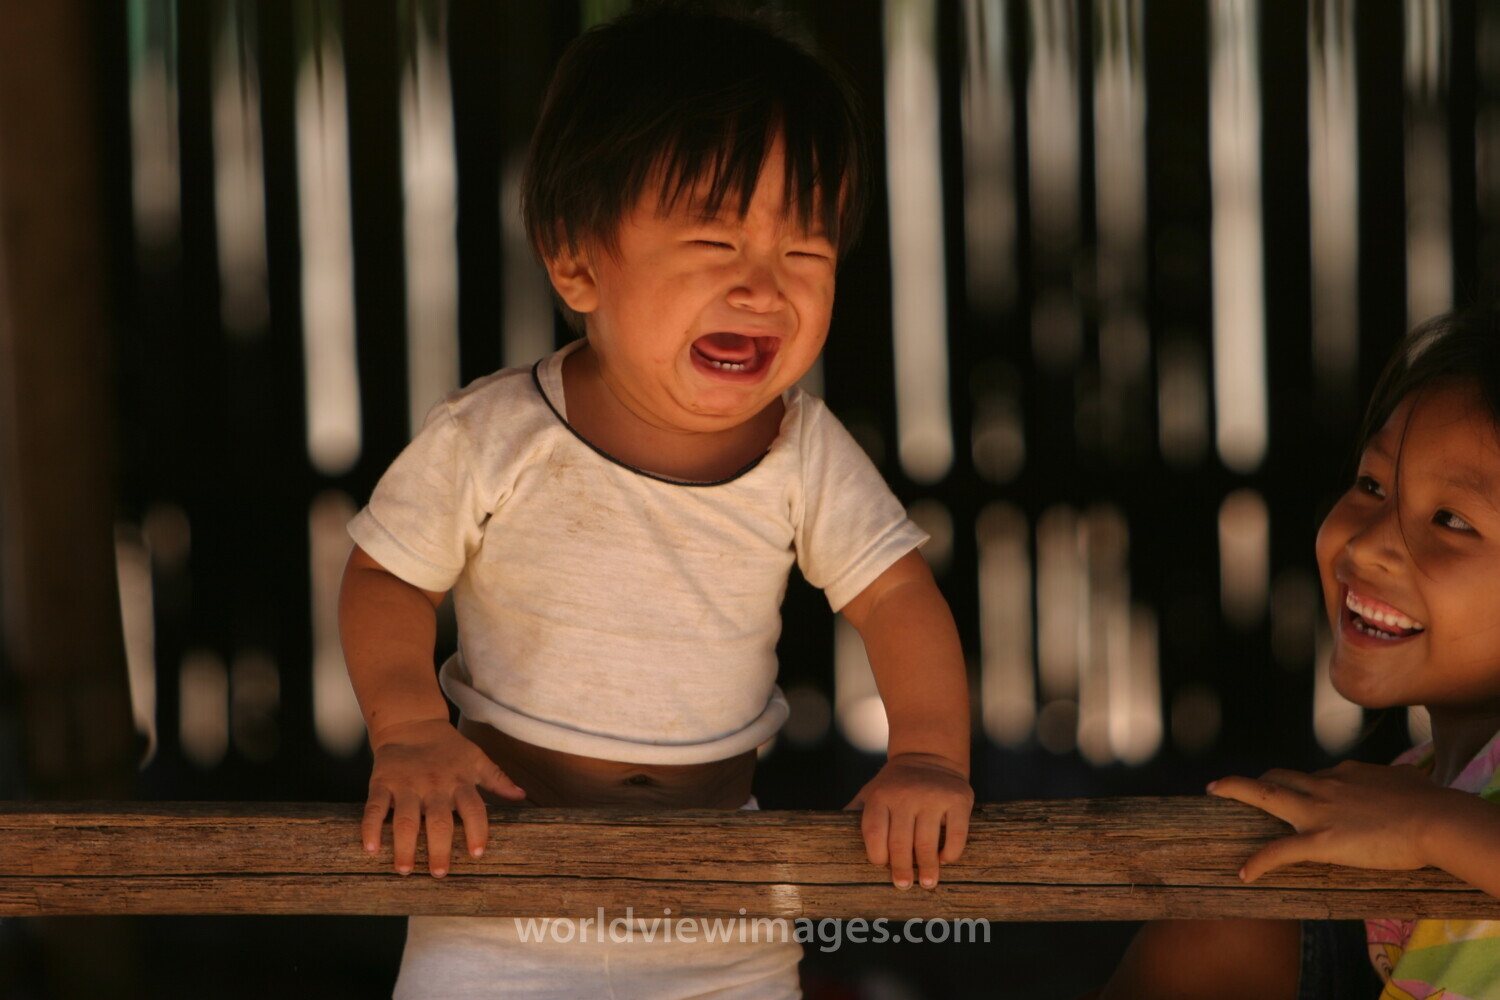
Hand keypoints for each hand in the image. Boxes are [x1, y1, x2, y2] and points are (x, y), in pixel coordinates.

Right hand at [363, 718, 525, 876]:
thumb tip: (522, 796)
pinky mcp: (382, 783)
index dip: (477, 831)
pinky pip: (375, 808)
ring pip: (406, 819)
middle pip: (439, 821)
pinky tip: (371, 848)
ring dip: (405, 846)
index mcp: (460, 782)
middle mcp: (435, 786)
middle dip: (439, 849)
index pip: (474, 809)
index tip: (477, 854)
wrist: (411, 723)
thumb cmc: (448, 747)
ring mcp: (407, 786)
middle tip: (439, 874)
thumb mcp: (476, 759)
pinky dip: (370, 828)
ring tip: (405, 870)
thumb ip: (497, 779)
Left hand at [845, 752, 972, 888]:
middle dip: (902, 869)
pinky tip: (945, 860)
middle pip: (900, 843)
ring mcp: (933, 797)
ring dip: (927, 868)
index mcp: (881, 795)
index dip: (877, 855)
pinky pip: (956, 835)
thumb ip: (855, 812)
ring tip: (927, 883)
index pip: (874, 832)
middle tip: (904, 886)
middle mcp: (906, 795)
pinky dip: (950, 853)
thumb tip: (826, 837)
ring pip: (927, 842)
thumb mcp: (871, 792)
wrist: (929, 756)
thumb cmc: (894, 785)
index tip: (881, 868)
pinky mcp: (958, 800)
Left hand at [1207, 760, 1454, 880]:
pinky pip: (1279, 851)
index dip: (1306, 786)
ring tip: (1213, 790)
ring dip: (1236, 790)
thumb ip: (1399, 780)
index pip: (1316, 777)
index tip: (1301, 794)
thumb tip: (1412, 780)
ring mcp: (1319, 812)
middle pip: (1280, 776)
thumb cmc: (1432, 802)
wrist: (1436, 820)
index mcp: (1345, 774)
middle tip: (1235, 785)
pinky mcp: (1321, 840)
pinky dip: (1258, 861)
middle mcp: (1325, 786)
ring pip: (1265, 794)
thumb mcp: (1409, 781)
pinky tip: (1244, 872)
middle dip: (1257, 781)